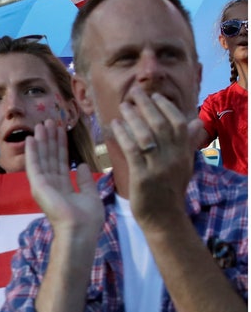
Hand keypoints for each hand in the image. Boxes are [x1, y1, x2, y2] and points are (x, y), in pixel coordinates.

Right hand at [26, 119, 103, 241]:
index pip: (61, 162)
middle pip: (50, 157)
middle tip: (49, 121)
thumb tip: (81, 165)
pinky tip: (32, 138)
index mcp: (63, 187)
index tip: (61, 131)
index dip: (61, 146)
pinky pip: (34, 165)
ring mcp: (43, 185)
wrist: (80, 231)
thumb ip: (84, 180)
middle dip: (50, 139)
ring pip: (42, 158)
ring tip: (42, 123)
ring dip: (42, 140)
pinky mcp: (38, 186)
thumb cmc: (87, 218)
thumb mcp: (90, 194)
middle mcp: (51, 184)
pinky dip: (32, 151)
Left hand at [110, 86, 202, 226]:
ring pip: (146, 135)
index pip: (178, 123)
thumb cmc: (170, 190)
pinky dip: (123, 136)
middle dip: (147, 106)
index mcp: (184, 153)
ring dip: (133, 117)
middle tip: (135, 92)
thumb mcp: (183, 165)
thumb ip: (187, 143)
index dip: (166, 107)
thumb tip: (197, 121)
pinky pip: (133, 151)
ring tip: (123, 106)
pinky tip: (114, 126)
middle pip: (161, 124)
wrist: (164, 218)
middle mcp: (174, 157)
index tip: (155, 96)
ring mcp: (159, 167)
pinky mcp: (143, 177)